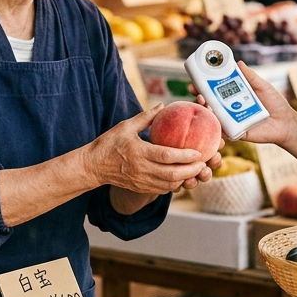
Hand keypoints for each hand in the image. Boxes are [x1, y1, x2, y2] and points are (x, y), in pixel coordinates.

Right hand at [87, 105, 211, 194]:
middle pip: (172, 174)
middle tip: (203, 163)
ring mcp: (141, 181)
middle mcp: (141, 169)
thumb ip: (146, 117)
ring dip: (185, 179)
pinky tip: (181, 176)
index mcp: (139, 152)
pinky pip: (162, 189)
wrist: (93, 166)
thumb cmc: (109, 143)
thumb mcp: (125, 126)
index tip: (199, 152)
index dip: (185, 155)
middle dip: (191, 170)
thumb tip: (163, 106)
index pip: (167, 156)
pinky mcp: (141, 187)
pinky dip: (174, 184)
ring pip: (170, 185)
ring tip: (196, 170)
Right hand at [195, 62, 296, 146]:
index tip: (195, 79)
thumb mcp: (262, 86)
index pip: (215, 89)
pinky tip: (212, 119)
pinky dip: (215, 125)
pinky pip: (222, 130)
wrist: (286, 123)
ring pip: (212, 116)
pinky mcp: (235, 133)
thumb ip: (250, 76)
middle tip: (195, 91)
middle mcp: (230, 108)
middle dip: (199, 96)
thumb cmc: (275, 103)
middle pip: (209, 103)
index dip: (203, 85)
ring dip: (204, 109)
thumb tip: (238, 62)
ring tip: (203, 102)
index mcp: (234, 95)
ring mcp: (231, 121)